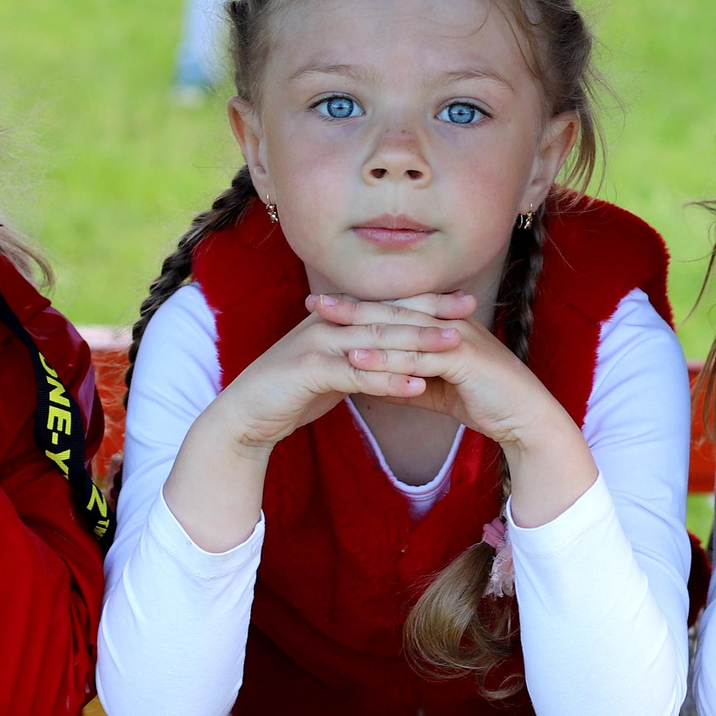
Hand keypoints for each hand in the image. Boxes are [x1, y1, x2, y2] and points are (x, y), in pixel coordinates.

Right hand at [205, 291, 475, 458]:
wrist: (245, 414)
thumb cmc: (291, 393)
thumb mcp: (333, 369)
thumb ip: (361, 358)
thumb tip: (395, 359)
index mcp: (336, 319)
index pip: (388, 306)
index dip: (426, 301)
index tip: (463, 301)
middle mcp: (328, 323)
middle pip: (387, 315)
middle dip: (431, 312)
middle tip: (470, 309)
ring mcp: (317, 345)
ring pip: (376, 341)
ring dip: (417, 343)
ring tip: (455, 345)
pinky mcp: (309, 372)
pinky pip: (357, 375)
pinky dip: (388, 381)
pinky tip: (417, 386)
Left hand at [313, 292, 597, 527]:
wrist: (526, 419)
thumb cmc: (485, 403)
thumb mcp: (437, 391)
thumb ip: (408, 382)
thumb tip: (373, 382)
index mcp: (444, 324)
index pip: (396, 309)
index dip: (360, 306)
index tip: (324, 306)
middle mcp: (449, 323)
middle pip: (393, 310)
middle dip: (352, 306)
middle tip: (313, 302)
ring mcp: (458, 337)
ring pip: (401, 328)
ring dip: (360, 326)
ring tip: (323, 326)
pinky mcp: (463, 358)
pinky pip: (415, 357)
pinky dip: (385, 358)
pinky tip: (356, 359)